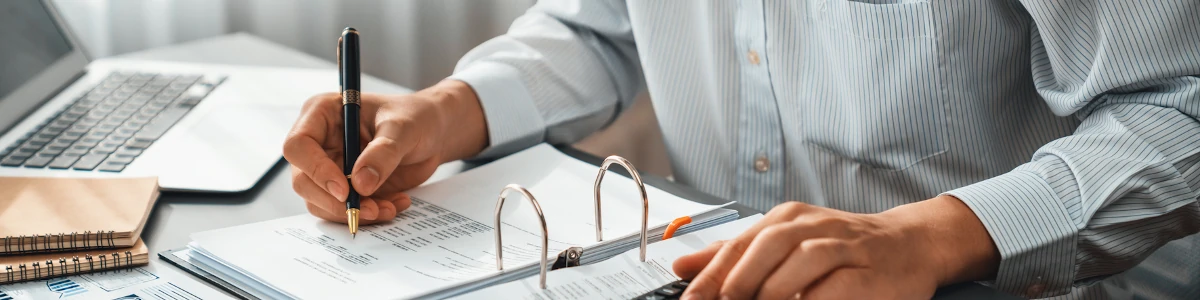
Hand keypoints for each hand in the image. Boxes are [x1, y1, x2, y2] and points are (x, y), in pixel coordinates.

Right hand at [283, 80, 486, 223]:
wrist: (433, 133)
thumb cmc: (415, 117)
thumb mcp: (404, 128)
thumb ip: (383, 153)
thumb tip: (360, 184)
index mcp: (322, 114)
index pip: (299, 146)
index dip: (316, 171)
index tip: (346, 190)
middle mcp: (319, 143)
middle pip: (304, 181)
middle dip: (336, 202)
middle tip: (370, 210)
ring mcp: (330, 168)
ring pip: (322, 202)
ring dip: (354, 213)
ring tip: (390, 208)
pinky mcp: (346, 188)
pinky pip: (345, 210)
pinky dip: (368, 215)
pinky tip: (395, 204)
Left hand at [673, 196, 998, 298]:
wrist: (909, 244)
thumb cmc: (843, 248)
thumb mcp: (784, 243)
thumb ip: (735, 255)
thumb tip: (682, 268)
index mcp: (786, 218)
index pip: (738, 244)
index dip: (711, 276)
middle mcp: (812, 225)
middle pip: (766, 247)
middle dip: (738, 283)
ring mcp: (843, 245)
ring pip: (801, 261)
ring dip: (774, 291)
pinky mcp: (869, 271)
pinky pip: (837, 285)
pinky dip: (814, 299)